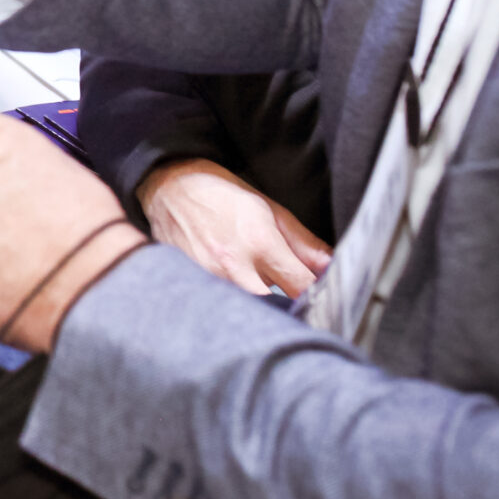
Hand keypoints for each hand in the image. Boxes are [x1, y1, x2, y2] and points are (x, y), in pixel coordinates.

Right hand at [137, 158, 332, 295]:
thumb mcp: (269, 208)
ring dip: (262, 308)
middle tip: (294, 299)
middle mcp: (234, 266)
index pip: (303, 288)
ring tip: (262, 293)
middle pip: (278, 309)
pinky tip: (235, 294)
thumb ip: (303, 242)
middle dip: (290, 307)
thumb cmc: (220, 194)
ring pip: (250, 310)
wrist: (166, 188)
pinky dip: (234, 305)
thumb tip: (332, 267)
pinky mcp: (191, 286)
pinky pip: (223, 306)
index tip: (322, 295)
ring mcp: (209, 280)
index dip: (318, 295)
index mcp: (260, 242)